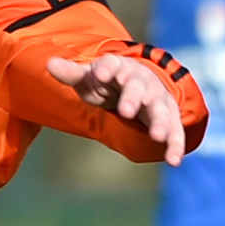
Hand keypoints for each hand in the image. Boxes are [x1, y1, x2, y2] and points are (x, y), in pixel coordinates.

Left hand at [47, 53, 186, 166]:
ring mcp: (157, 98)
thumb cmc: (106, 82)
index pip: (112, 64)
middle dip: (133, 98)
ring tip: (157, 136)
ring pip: (160, 109)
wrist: (133, 83)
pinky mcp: (168, 116)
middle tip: (126, 111)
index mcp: (118, 67)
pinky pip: (175, 131)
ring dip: (160, 122)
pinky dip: (175, 145)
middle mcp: (141, 80)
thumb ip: (72, 73)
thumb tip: (49, 64)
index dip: (107, 68)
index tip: (102, 74)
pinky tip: (173, 161)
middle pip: (139, 87)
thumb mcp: (87, 78)